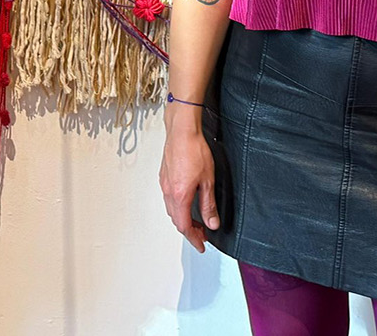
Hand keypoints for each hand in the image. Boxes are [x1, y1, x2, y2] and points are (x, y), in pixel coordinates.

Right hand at [159, 127, 219, 251]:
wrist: (181, 131)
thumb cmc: (194, 150)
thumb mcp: (208, 180)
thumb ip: (209, 204)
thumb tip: (212, 223)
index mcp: (180, 196)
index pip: (185, 226)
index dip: (194, 238)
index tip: (201, 245)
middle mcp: (169, 192)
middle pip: (176, 220)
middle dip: (190, 231)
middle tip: (202, 234)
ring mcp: (164, 184)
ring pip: (171, 210)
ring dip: (183, 219)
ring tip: (196, 221)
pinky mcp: (164, 176)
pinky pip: (168, 199)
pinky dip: (177, 208)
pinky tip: (186, 203)